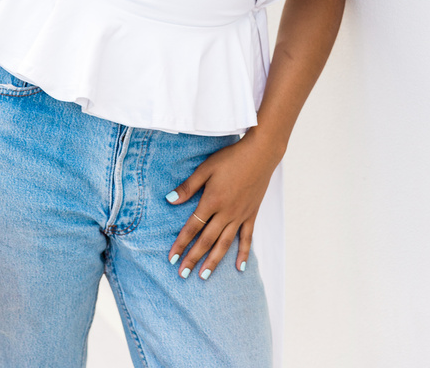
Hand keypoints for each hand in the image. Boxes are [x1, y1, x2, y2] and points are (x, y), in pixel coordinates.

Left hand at [164, 130, 279, 279]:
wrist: (260, 154)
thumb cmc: (230, 158)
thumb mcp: (205, 168)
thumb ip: (188, 187)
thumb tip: (169, 200)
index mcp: (212, 201)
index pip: (192, 228)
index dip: (181, 243)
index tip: (171, 258)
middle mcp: (226, 213)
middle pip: (206, 241)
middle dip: (193, 258)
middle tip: (182, 274)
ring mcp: (240, 216)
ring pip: (225, 244)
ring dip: (214, 261)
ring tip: (204, 276)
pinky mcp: (251, 215)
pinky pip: (247, 238)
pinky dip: (244, 254)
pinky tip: (240, 268)